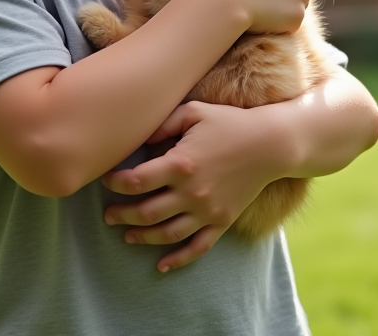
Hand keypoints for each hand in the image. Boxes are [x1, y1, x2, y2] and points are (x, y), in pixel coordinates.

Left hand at [101, 100, 292, 271]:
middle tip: (108, 215)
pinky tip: (161, 266)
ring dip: (141, 237)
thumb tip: (138, 137)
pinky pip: (197, 248)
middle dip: (121, 215)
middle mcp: (191, 192)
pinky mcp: (221, 222)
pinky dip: (177, 260)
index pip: (135, 181)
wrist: (271, 144)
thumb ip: (163, 123)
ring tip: (126, 235)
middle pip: (145, 213)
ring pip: (166, 234)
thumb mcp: (194, 111)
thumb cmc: (230, 122)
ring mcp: (207, 211)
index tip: (106, 180)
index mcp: (181, 164)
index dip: (115, 183)